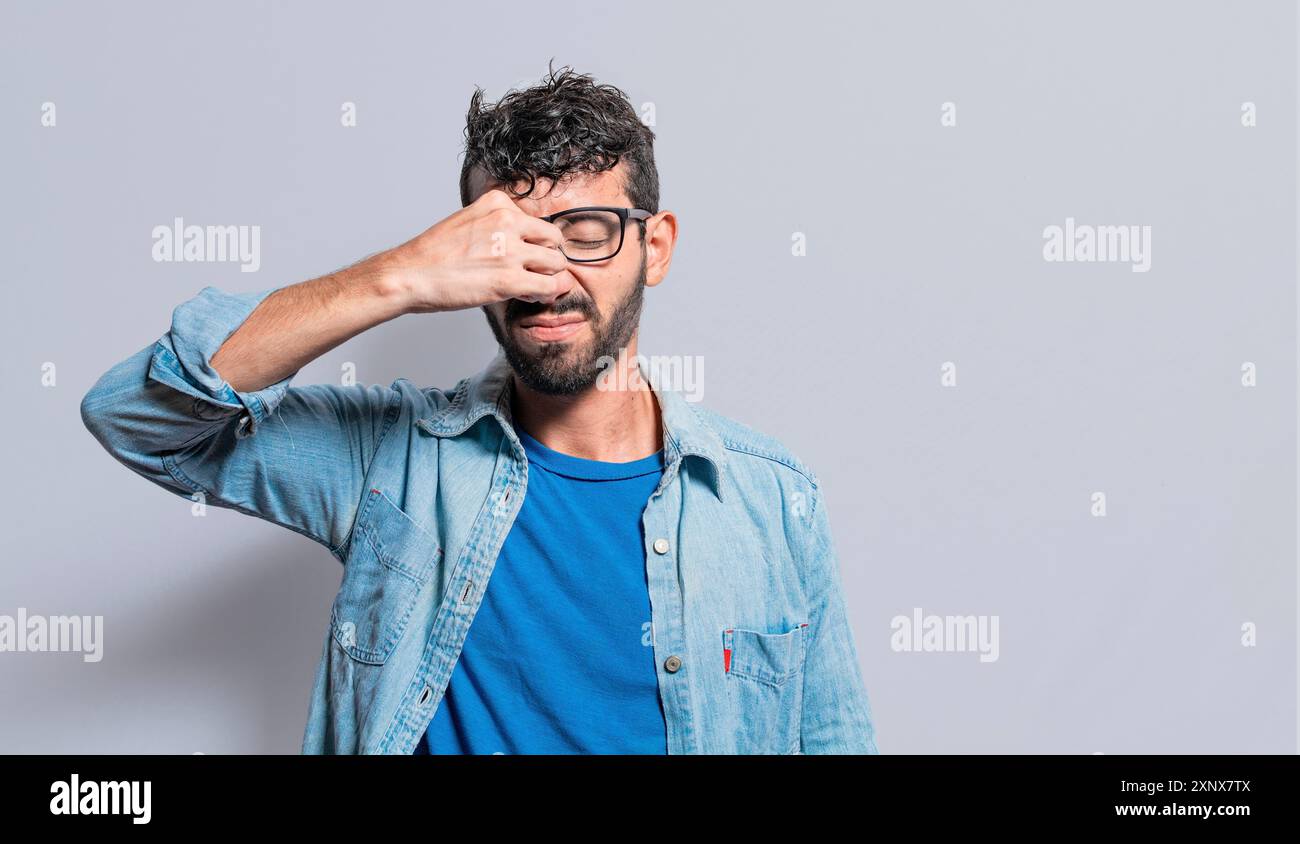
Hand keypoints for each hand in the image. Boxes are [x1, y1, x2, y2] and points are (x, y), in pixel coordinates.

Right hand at [374, 189, 572, 313]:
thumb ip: (496, 224)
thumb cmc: (434, 255)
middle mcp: (507, 221)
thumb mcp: (467, 221)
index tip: (522, 256)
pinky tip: (532, 296)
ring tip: (531, 286)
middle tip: (533, 273)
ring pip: (557, 263)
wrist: (410, 275)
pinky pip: (551, 286)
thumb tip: (522, 242)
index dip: (534, 242)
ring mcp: (510, 250)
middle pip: (553, 239)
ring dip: (549, 277)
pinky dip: (548, 294)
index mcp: (497, 203)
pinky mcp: (510, 279)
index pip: (536, 221)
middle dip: (547, 258)